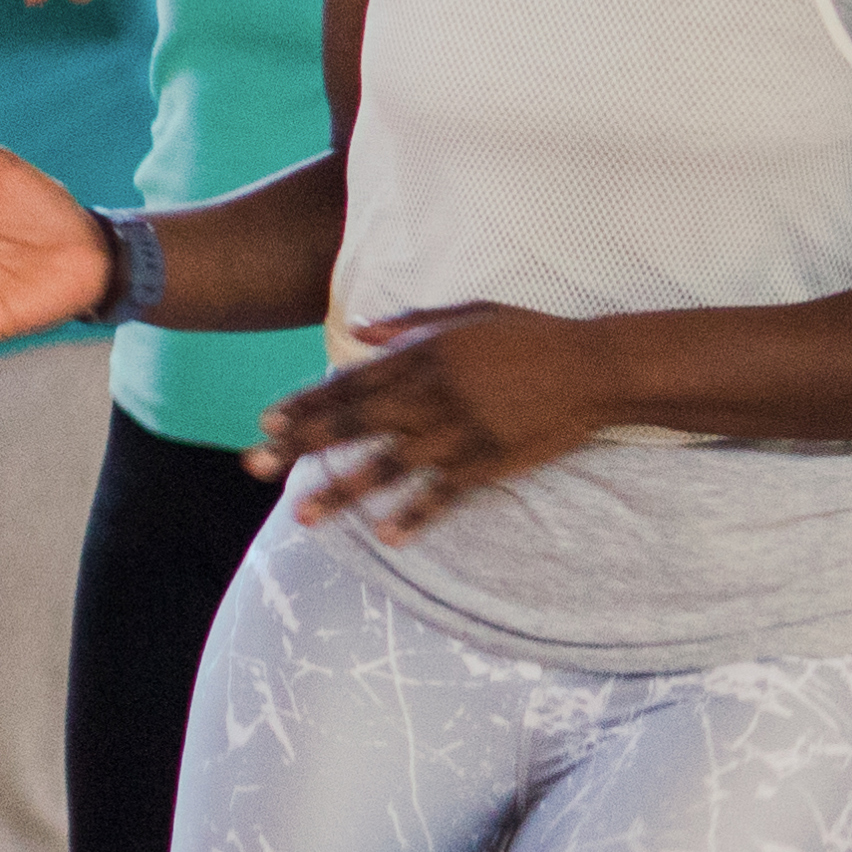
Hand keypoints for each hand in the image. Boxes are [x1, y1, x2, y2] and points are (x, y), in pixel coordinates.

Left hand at [274, 302, 615, 539]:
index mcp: (424, 355)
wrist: (597, 367)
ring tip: (300, 515)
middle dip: (300, 446)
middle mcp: (434, 393)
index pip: (350, 383)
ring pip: (389, 464)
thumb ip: (409, 323)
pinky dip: (416, 514)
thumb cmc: (531, 335)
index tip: (266, 422)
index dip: (306, 404)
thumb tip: (359, 329)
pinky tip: (385, 536)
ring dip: (342, 491)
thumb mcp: (468, 314)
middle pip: (354, 424)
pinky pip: (446, 493)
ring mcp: (462, 430)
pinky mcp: (491, 461)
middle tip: (253, 465)